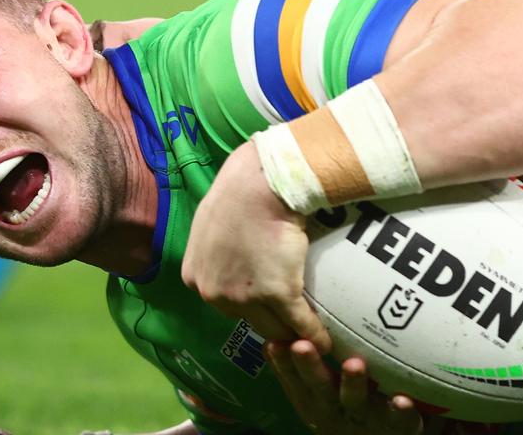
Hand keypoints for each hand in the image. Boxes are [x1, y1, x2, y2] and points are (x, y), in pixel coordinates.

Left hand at [181, 142, 331, 351]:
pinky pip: (300, 323)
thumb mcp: (211, 219)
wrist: (262, 181)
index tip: (266, 305)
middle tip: (292, 325)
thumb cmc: (242, 188)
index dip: (249, 305)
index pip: (224, 302)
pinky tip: (326, 341)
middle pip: (248, 320)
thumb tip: (230, 247)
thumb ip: (216, 244)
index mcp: (196, 276)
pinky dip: (314, 335)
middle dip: (271, 324)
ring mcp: (244, 297)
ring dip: (294, 335)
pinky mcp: (277, 294)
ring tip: (310, 340)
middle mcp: (214, 293)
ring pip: (274, 327)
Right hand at [268, 340, 422, 434]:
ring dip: (353, 384)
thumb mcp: (315, 399)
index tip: (275, 342)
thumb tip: (271, 341)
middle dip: (310, 367)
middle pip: (321, 389)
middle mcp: (335, 411)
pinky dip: (401, 411)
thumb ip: (296, 374)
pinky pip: (400, 420)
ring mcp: (364, 420)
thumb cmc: (342, 411)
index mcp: (315, 403)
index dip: (284, 364)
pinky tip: (403, 400)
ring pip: (356, 402)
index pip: (295, 382)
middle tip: (301, 345)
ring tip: (353, 364)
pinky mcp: (395, 427)